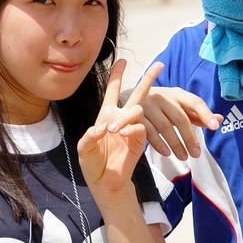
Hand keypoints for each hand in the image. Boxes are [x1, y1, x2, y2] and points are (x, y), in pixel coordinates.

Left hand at [77, 59, 162, 193]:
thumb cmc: (92, 163)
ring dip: (126, 116)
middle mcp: (121, 118)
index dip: (117, 75)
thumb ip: (89, 136)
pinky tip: (122, 134)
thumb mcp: (83, 148)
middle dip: (148, 79)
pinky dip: (131, 128)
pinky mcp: (139, 141)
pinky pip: (140, 128)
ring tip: (113, 130)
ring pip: (137, 110)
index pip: (113, 91)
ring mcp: (132, 128)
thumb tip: (103, 128)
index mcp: (107, 115)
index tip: (122, 60)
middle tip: (159, 65)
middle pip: (137, 94)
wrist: (104, 182)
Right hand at [129, 86, 222, 160]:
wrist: (131, 98)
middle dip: (190, 137)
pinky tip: (167, 153)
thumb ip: (197, 114)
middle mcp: (162, 96)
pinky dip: (159, 144)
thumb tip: (220, 119)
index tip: (215, 127)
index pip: (195, 102)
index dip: (205, 114)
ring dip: (175, 143)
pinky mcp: (136, 115)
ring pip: (165, 127)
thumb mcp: (179, 106)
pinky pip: (149, 132)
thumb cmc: (162, 105)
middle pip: (180, 118)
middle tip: (196, 154)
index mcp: (177, 93)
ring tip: (184, 157)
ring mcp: (148, 105)